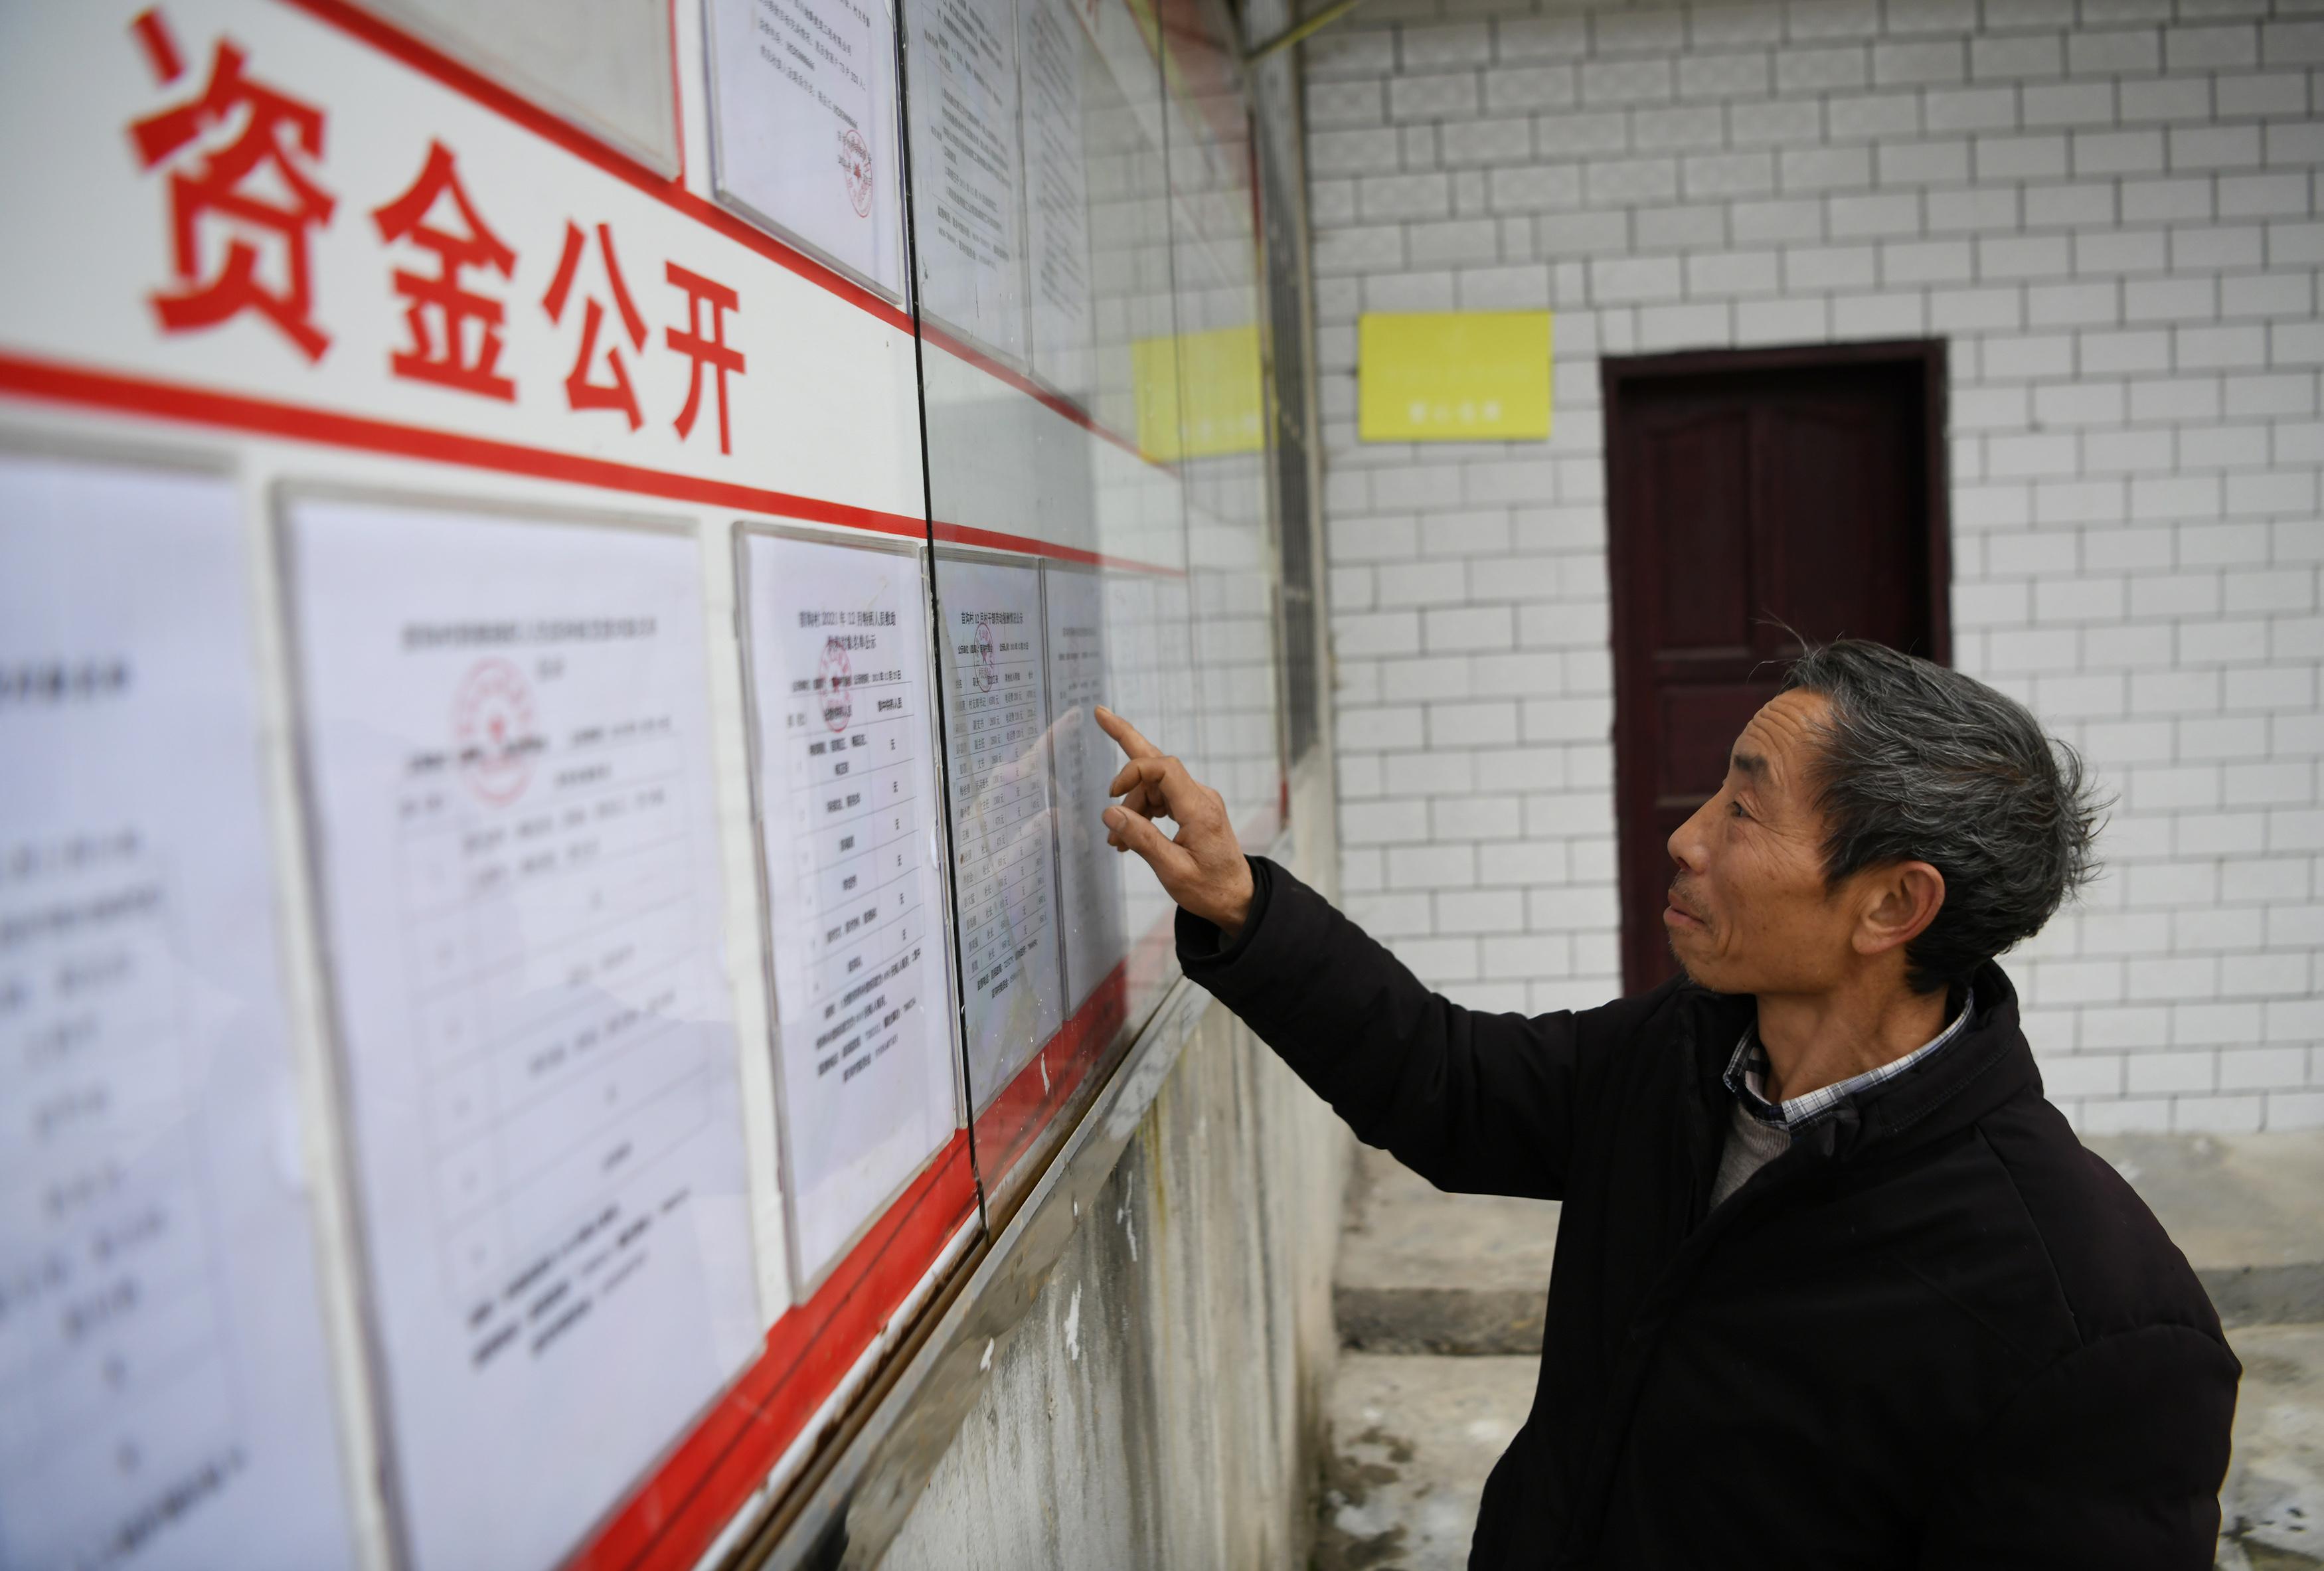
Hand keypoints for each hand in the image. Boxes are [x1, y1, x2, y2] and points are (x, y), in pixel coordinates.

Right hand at [1094, 706, 1253, 936]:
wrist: (1237, 899)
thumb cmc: (1209, 889)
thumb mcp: (1172, 871)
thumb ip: (1142, 839)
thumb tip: (1111, 813)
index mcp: (1199, 809)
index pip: (1164, 768)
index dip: (1133, 772)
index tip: (1112, 795)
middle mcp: (1200, 797)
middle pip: (1159, 760)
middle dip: (1127, 738)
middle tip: (1100, 715)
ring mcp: (1198, 801)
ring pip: (1154, 785)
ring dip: (1131, 804)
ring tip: (1115, 838)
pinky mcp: (1194, 809)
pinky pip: (1161, 798)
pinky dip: (1142, 811)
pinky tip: (1128, 833)